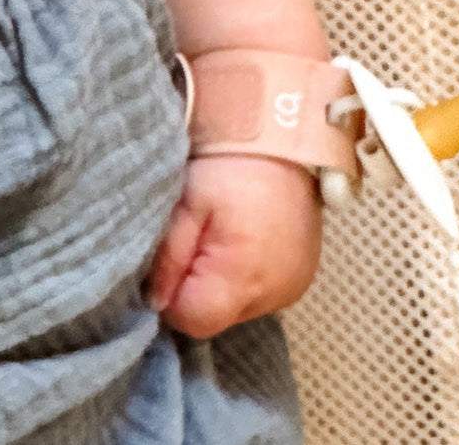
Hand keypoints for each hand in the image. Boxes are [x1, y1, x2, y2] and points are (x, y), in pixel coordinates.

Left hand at [148, 155, 321, 339]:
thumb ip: (169, 256)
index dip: (171, 296)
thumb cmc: (229, 166)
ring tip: (220, 233)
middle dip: (195, 286)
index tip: (167, 260)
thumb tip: (155, 302)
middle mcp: (273, 295)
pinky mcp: (303, 278)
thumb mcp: (187, 203)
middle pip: (215, 316)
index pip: (193, 320)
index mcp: (242, 278)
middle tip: (194, 235)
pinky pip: (261, 292)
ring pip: (237, 306)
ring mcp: (293, 289)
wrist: (284, 138)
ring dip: (221, 281)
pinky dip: (245, 275)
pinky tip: (242, 240)